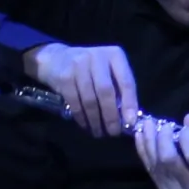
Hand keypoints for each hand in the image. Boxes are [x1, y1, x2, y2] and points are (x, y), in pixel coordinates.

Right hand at [24, 43, 139, 137]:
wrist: (57, 58)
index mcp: (115, 55)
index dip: (129, 104)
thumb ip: (120, 90)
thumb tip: (129, 119)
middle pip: (106, 91)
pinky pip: (75, 101)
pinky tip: (86, 125)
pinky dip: (81, 117)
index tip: (130, 123)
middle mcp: (97, 57)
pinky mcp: (64, 76)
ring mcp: (78, 65)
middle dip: (111, 116)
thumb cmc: (91, 70)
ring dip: (95, 120)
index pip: (126, 82)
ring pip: (90, 99)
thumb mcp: (109, 72)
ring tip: (99, 132)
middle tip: (113, 132)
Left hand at [135, 113, 188, 188]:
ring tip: (148, 124)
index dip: (188, 137)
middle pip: (170, 160)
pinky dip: (144, 152)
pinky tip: (141, 137)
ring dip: (150, 142)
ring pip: (157, 164)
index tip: (186, 127)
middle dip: (164, 138)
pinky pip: (151, 171)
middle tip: (164, 124)